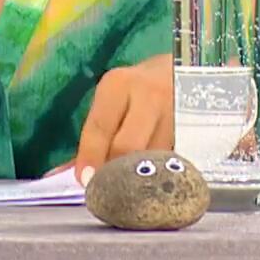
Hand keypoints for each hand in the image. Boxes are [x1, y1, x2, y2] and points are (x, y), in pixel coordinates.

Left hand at [71, 54, 172, 184]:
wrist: (182, 69)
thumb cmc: (137, 90)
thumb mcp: (112, 100)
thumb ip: (92, 138)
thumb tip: (62, 176)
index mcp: (119, 85)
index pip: (99, 128)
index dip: (90, 158)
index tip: (85, 181)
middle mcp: (149, 95)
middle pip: (128, 146)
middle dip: (115, 172)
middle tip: (109, 190)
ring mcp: (177, 111)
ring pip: (153, 159)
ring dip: (140, 178)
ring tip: (132, 187)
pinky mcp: (196, 129)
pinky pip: (175, 161)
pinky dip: (161, 174)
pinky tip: (155, 179)